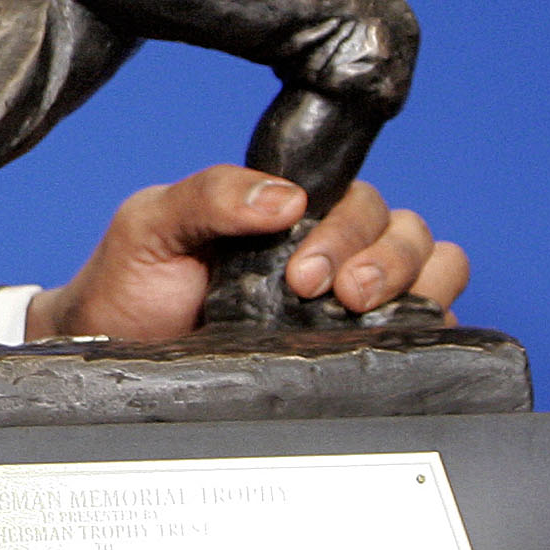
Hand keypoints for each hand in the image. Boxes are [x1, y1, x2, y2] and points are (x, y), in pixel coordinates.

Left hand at [24, 170, 468, 341]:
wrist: (114, 353)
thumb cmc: (132, 283)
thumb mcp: (153, 223)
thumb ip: (211, 196)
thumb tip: (289, 198)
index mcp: (290, 212)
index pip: (359, 197)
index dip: (347, 228)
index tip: (304, 270)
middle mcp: (331, 250)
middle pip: (408, 232)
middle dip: (383, 259)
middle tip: (327, 293)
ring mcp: (350, 301)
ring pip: (434, 270)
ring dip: (414, 286)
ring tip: (357, 314)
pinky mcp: (357, 349)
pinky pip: (428, 328)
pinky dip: (429, 327)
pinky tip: (385, 342)